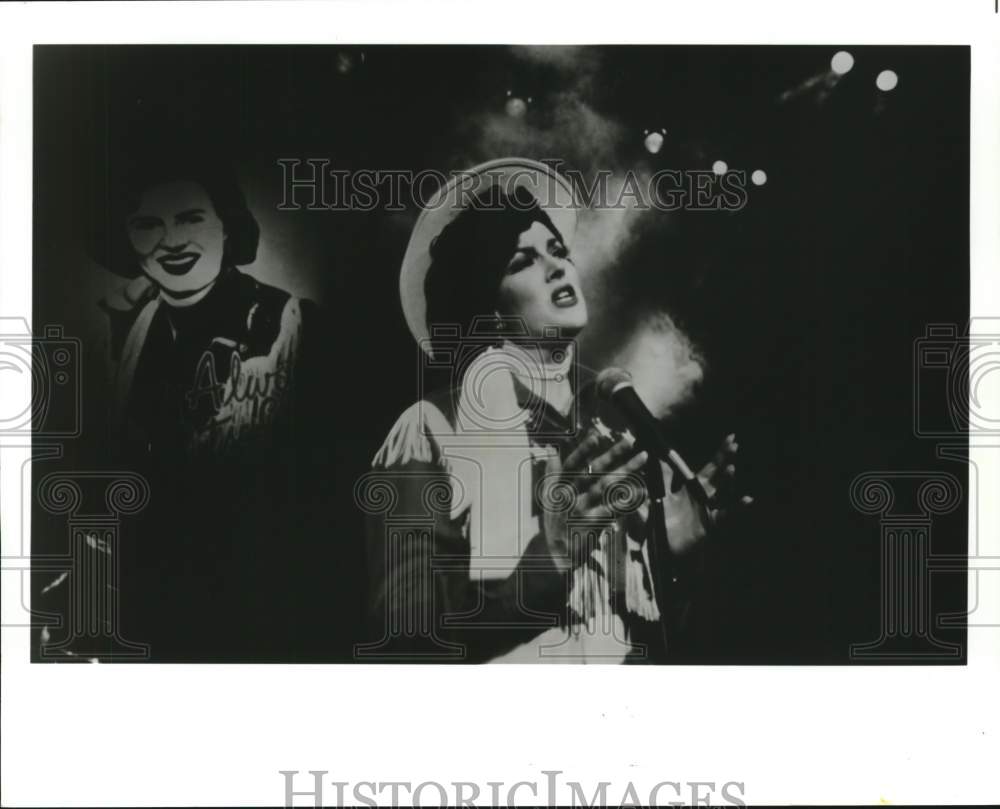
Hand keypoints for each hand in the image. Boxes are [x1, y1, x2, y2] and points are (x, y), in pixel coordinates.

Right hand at [539, 430, 648, 570]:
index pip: (571, 465)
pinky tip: (641, 490)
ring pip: (607, 487)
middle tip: (629, 441)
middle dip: (612, 455)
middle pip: (593, 472)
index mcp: (560, 487)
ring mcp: (582, 510)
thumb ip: (551, 473)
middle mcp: (571, 496)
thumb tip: (550, 450)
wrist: (556, 555)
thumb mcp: (547, 497)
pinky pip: (614, 509)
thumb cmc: (555, 521)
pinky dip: (628, 499)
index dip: (583, 450)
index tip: (596, 435)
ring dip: (626, 471)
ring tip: (642, 459)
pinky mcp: (593, 524)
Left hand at [662, 432, 753, 554]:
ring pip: (720, 491)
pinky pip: (724, 515)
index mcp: (692, 487)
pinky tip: (747, 499)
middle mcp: (702, 496)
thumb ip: (663, 476)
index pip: (709, 467)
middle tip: (734, 443)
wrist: (664, 546)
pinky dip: (736, 507)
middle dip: (724, 458)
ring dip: (725, 480)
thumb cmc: (663, 521)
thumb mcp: (661, 495)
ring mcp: (707, 509)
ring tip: (730, 467)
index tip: (730, 438)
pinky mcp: (709, 523)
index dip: (720, 453)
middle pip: (716, 474)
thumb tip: (660, 454)